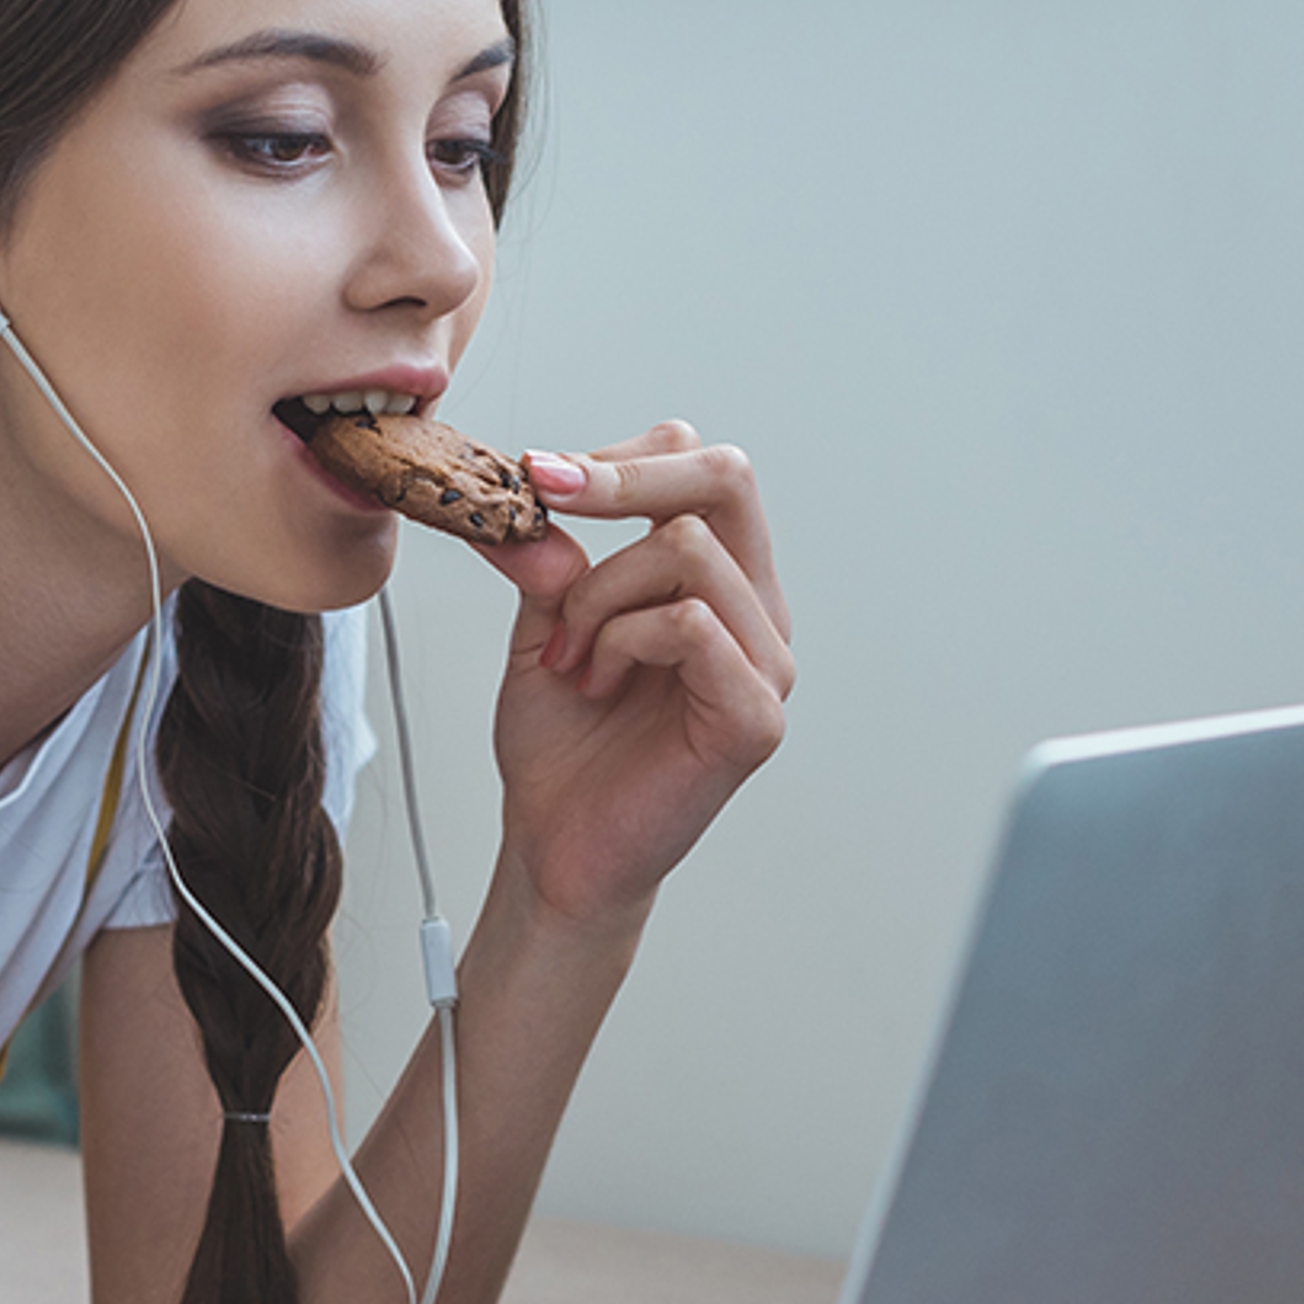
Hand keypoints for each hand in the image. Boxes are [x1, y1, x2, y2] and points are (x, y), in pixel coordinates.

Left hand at [475, 420, 793, 928]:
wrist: (555, 847)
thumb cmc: (563, 743)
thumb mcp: (545, 621)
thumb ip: (551, 552)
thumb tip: (536, 482)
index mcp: (721, 577)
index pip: (702, 466)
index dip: (621, 456)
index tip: (537, 473)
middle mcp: (757, 610)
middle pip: (725, 479)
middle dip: (622, 480)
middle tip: (545, 493)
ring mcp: (767, 663)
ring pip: (691, 548)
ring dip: (598, 590)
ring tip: (569, 652)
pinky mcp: (755, 716)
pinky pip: (692, 624)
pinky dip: (620, 638)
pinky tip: (593, 681)